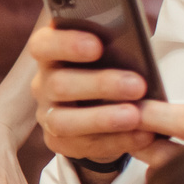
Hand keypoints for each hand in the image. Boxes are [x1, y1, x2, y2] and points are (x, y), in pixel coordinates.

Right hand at [25, 24, 154, 162]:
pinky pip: (81, 146)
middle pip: (58, 84)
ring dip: (102, 119)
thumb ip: (116, 41)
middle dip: (99, 85)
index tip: (97, 46)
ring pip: (64, 121)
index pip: (43, 45)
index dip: (66, 44)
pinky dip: (114, 142)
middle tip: (137, 85)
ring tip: (135, 116)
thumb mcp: (111, 49)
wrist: (106, 104)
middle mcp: (43, 83)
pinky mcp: (58, 142)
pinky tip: (141, 135)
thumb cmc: (110, 66)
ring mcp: (47, 114)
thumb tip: (135, 36)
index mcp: (51, 52)